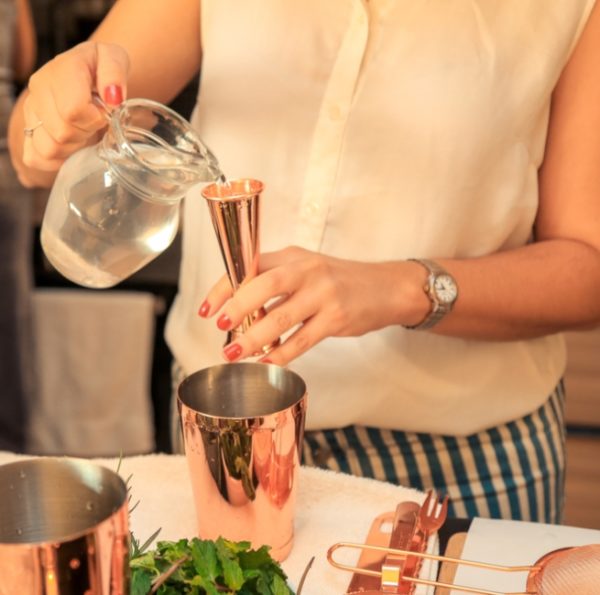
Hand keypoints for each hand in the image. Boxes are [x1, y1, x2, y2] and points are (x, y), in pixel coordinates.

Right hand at [22, 41, 128, 171]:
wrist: (86, 71)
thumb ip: (115, 73)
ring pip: (49, 148)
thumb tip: (112, 97)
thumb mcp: (114, 58)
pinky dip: (57, 159)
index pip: (73, 110)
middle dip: (86, 133)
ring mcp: (31, 111)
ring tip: (82, 132)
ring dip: (72, 148)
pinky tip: (70, 146)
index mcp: (60, 70)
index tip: (102, 112)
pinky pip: (36, 158)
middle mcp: (39, 90)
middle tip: (94, 123)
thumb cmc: (100, 67)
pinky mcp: (28, 129)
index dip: (94, 119)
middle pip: (62, 132)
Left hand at [200, 246, 428, 364]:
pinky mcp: (337, 318)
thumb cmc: (339, 281)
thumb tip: (238, 310)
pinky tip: (268, 363)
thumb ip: (275, 283)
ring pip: (280, 318)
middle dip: (236, 308)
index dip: (224, 287)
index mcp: (292, 256)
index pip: (249, 267)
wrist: (387, 288)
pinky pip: (302, 339)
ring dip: (254, 339)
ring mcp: (323, 294)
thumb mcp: (307, 269)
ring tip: (235, 354)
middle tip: (219, 327)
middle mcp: (307, 270)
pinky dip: (281, 354)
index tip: (207, 309)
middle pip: (263, 286)